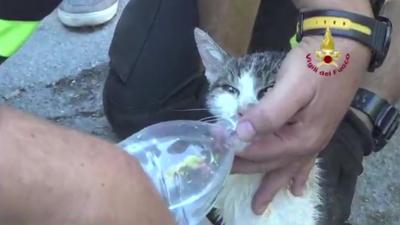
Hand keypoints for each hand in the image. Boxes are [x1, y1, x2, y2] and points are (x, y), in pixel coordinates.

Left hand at [233, 35, 370, 214]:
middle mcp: (308, 145)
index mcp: (300, 137)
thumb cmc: (316, 64)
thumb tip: (241, 133)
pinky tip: (296, 189)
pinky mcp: (316, 132)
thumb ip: (268, 112)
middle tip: (222, 170)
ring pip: (286, 169)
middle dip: (245, 166)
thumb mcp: (292, 85)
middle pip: (270, 162)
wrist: (345, 48)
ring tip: (259, 205)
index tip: (214, 139)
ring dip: (271, 185)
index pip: (260, 149)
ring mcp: (314, 141)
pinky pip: (304, 163)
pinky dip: (297, 176)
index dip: (235, 146)